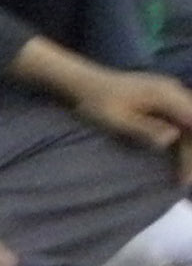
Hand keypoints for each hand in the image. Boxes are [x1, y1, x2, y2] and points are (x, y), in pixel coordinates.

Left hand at [56, 58, 191, 179]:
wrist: (83, 85)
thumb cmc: (95, 103)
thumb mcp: (116, 120)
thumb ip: (144, 129)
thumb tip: (172, 137)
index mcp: (164, 94)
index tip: (190, 171)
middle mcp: (172, 93)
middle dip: (191, 153)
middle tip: (185, 180)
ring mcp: (169, 98)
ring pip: (188, 127)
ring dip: (187, 152)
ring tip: (182, 177)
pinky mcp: (163, 105)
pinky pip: (179, 126)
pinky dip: (180, 145)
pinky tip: (176, 164)